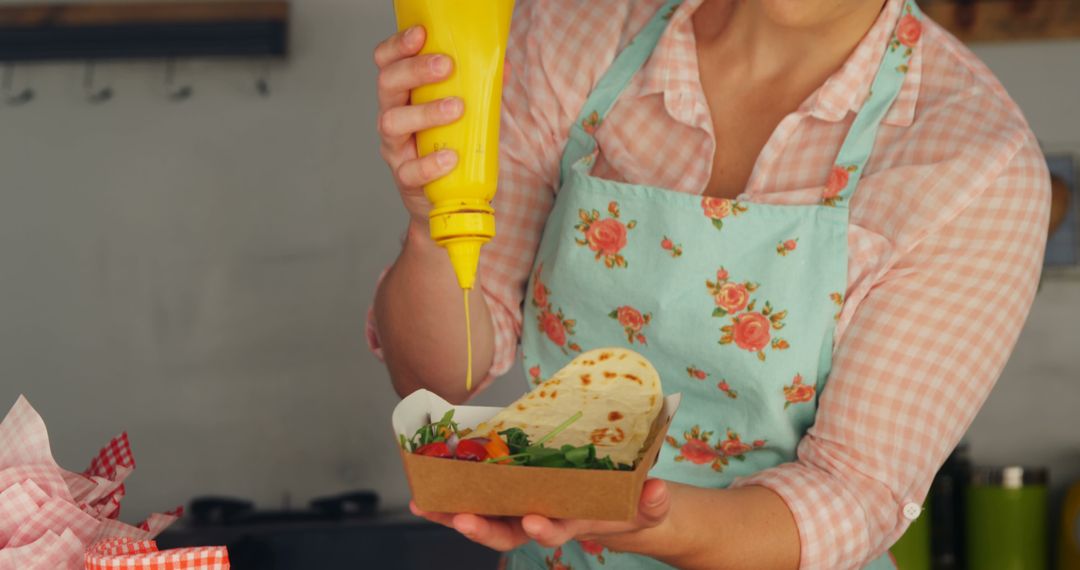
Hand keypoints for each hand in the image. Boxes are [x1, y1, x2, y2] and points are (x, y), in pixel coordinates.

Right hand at [374, 25, 463, 228]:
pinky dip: (430, 163)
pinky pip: (409, 170)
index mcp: (403, 95)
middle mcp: (392, 116)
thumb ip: (481, 92)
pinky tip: (450, 157)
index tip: (421, 34)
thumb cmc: (451, 147)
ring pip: (393, 123)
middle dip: (415, 70)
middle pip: (388, 84)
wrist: (445, 200)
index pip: (388, 63)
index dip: (398, 46)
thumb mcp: (467, 115)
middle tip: (447, 66)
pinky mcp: (404, 178)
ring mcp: (395, 148)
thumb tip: (505, 67)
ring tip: (456, 108)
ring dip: (426, 112)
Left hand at [409, 479, 671, 553]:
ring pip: (485, 518)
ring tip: (427, 503)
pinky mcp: (512, 494)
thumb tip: (657, 490)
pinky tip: (429, 487)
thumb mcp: (650, 506)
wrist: (619, 510)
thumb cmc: (632, 506)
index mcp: (574, 523)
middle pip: (507, 533)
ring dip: (455, 513)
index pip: (556, 530)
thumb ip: (654, 501)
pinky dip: (453, 495)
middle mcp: (543, 520)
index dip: (544, 528)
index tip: (534, 520)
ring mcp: (523, 510)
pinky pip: (478, 497)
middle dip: (483, 529)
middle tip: (462, 518)